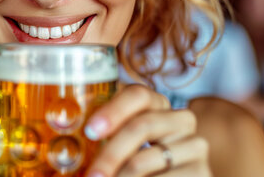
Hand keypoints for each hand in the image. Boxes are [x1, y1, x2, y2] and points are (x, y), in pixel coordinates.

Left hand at [84, 84, 210, 176]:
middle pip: (143, 125)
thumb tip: (60, 132)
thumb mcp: (119, 143)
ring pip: (150, 158)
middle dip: (111, 153)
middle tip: (92, 175)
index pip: (138, 94)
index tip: (91, 131)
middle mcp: (180, 119)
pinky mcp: (203, 172)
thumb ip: (101, 134)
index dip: (114, 110)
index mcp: (156, 104)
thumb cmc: (133, 159)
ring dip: (122, 176)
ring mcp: (195, 145)